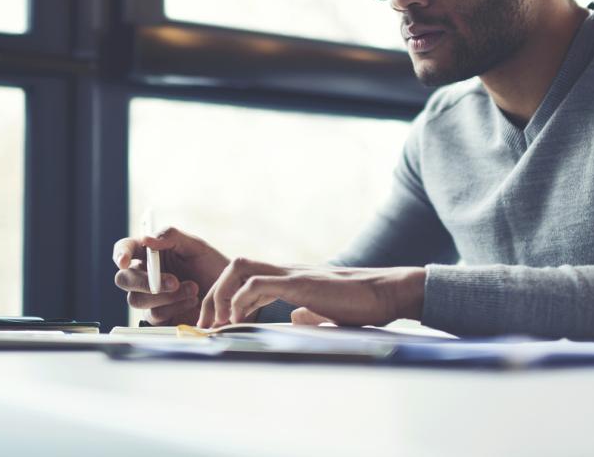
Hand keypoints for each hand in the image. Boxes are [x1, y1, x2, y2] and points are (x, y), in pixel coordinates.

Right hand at [113, 227, 228, 325]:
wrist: (229, 293)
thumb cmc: (211, 266)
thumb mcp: (195, 246)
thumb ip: (171, 236)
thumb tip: (146, 239)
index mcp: (150, 253)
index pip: (125, 249)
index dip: (120, 253)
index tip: (125, 260)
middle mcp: (145, 275)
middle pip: (124, 279)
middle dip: (143, 282)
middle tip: (172, 282)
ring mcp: (150, 298)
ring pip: (137, 300)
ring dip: (166, 295)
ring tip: (192, 289)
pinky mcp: (158, 317)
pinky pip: (153, 316)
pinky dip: (174, 307)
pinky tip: (191, 300)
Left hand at [198, 259, 425, 328]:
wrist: (387, 293)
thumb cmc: (363, 304)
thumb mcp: (327, 311)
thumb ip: (309, 313)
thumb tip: (295, 318)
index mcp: (291, 279)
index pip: (245, 278)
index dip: (223, 299)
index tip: (215, 327)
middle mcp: (286, 271)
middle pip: (235, 266)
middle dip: (212, 295)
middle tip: (205, 327)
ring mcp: (292, 274)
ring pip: (240, 268)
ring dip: (220, 294)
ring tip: (218, 323)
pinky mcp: (300, 283)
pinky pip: (258, 284)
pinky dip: (240, 300)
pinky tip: (238, 320)